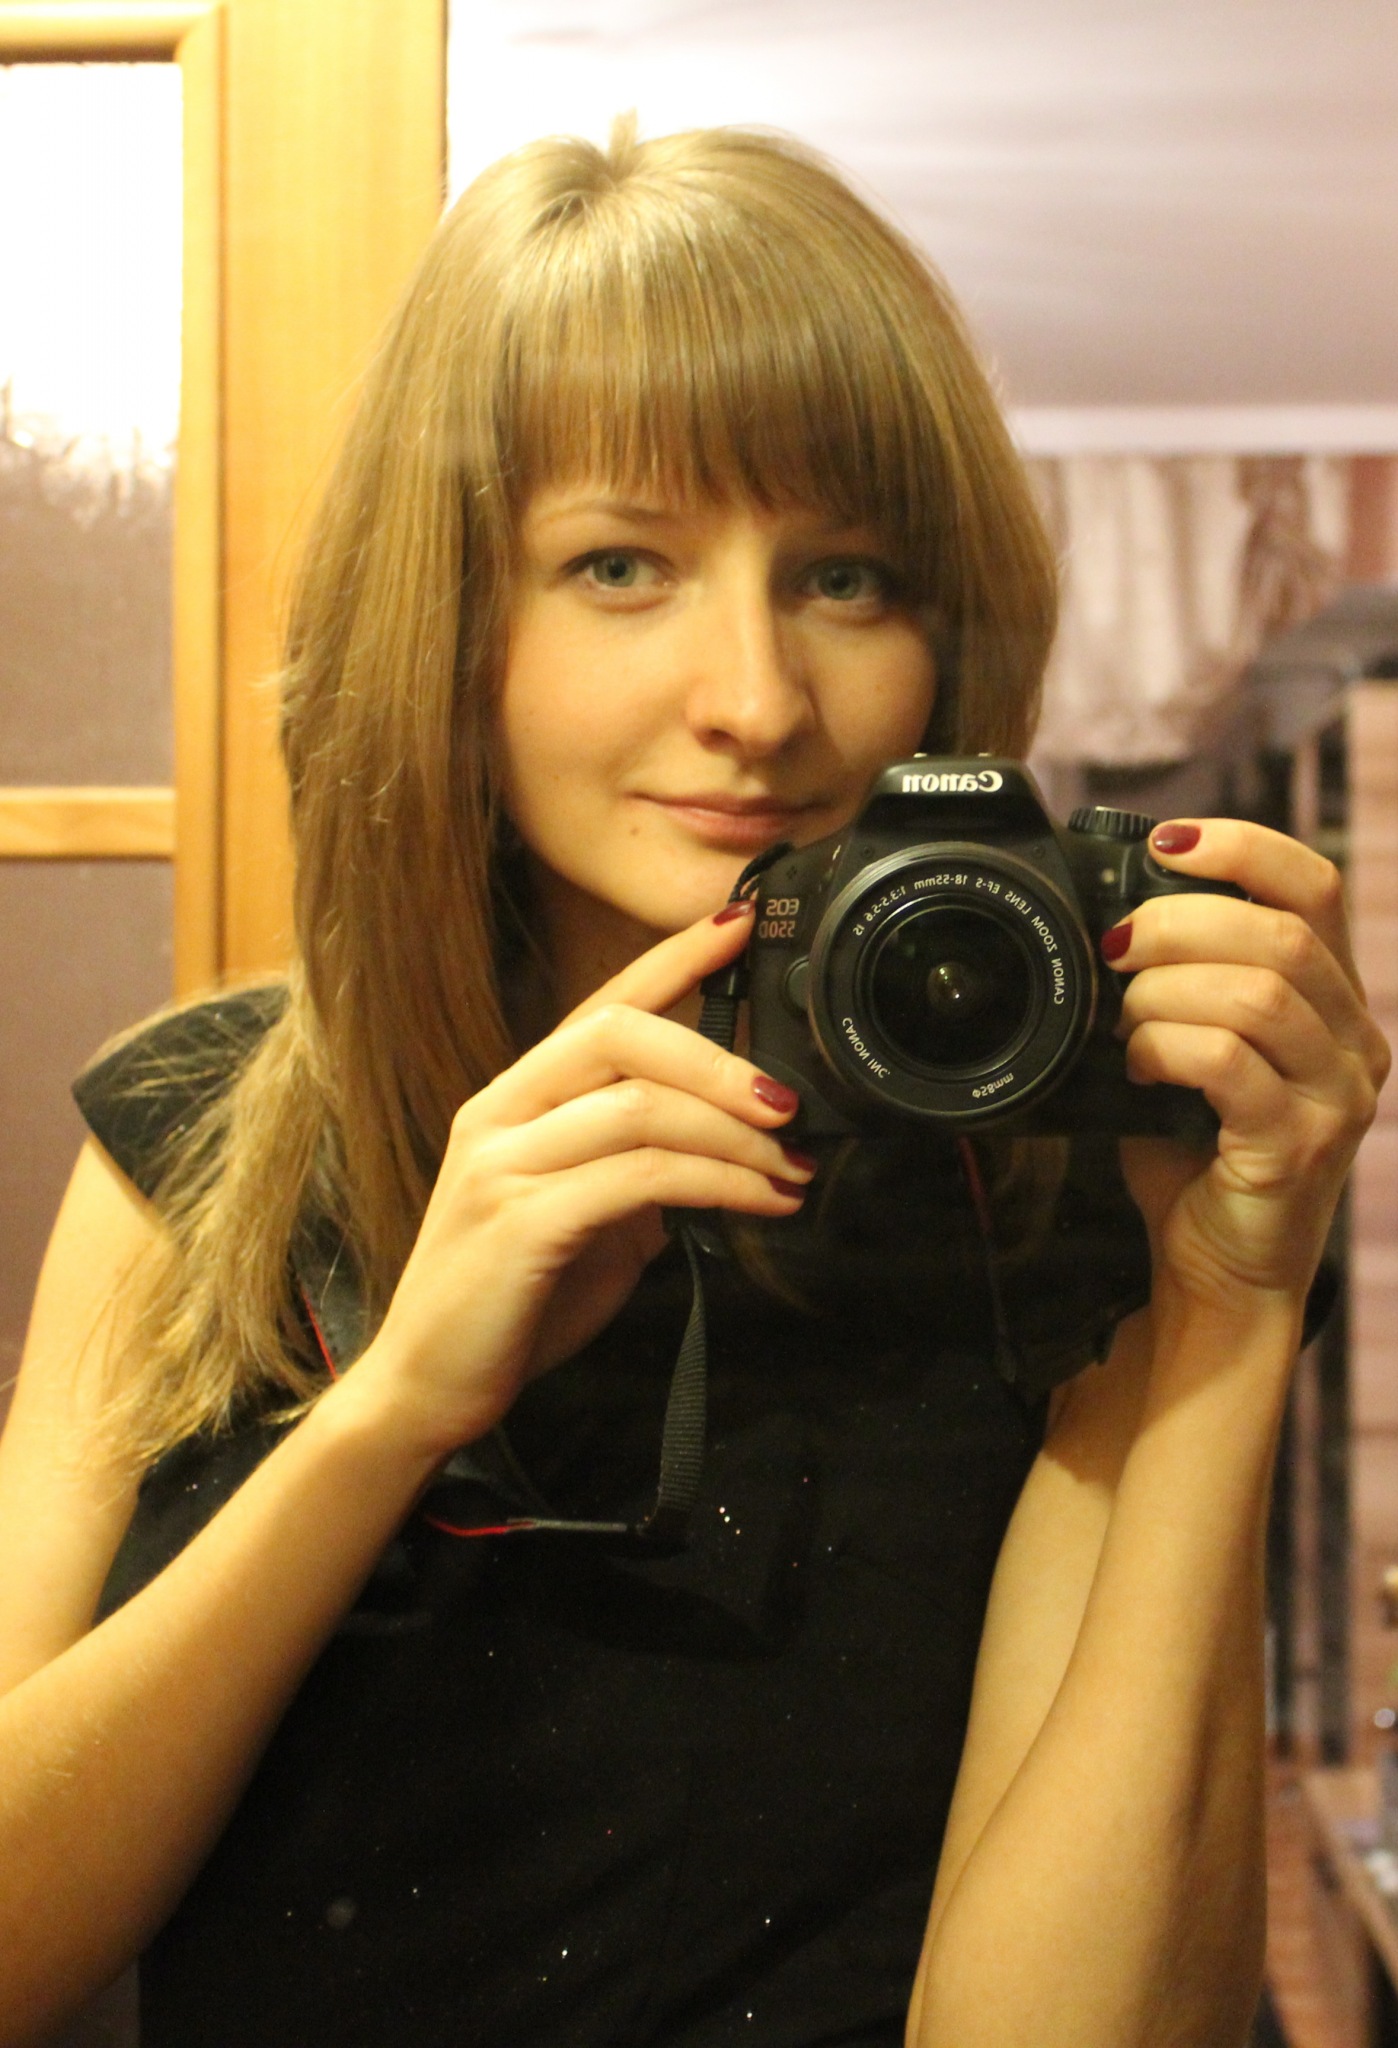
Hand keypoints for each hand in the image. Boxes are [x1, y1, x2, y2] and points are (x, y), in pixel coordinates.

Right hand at [356, 902, 809, 1456]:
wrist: (428, 1386)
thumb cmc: (508, 1301)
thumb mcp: (586, 1217)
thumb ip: (637, 1169)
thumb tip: (725, 1147)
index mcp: (513, 1100)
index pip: (601, 1007)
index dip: (672, 960)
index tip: (741, 925)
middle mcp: (500, 1115)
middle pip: (621, 1036)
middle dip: (717, 1058)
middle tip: (788, 1100)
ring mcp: (504, 1165)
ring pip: (640, 1109)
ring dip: (735, 1135)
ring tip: (791, 1168)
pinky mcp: (521, 1223)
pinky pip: (640, 1179)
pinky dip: (716, 1184)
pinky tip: (759, 1204)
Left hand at [1105, 820, 1389, 1313]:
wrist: (1219, 1270)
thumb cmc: (1196, 1155)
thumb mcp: (1198, 1046)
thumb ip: (1184, 982)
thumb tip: (1116, 913)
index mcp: (1334, 1001)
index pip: (1314, 886)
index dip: (1241, 847)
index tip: (1167, 843)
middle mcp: (1354, 1041)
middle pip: (1281, 932)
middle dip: (1179, 922)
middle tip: (1118, 948)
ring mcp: (1337, 1094)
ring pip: (1256, 992)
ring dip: (1165, 992)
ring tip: (1125, 1018)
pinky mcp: (1300, 1143)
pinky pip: (1228, 1062)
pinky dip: (1165, 1048)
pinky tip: (1137, 1066)